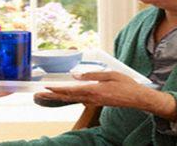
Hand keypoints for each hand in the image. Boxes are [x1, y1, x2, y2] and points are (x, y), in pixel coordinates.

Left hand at [35, 71, 176, 120]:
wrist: (137, 98)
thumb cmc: (126, 84)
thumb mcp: (110, 75)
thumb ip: (92, 75)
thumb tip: (75, 75)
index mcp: (94, 90)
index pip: (71, 90)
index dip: (57, 89)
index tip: (46, 88)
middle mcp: (91, 98)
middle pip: (67, 97)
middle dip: (52, 96)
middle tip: (39, 94)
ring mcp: (93, 101)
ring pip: (72, 99)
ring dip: (58, 97)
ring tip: (46, 95)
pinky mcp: (96, 102)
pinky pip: (79, 100)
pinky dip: (68, 97)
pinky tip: (63, 95)